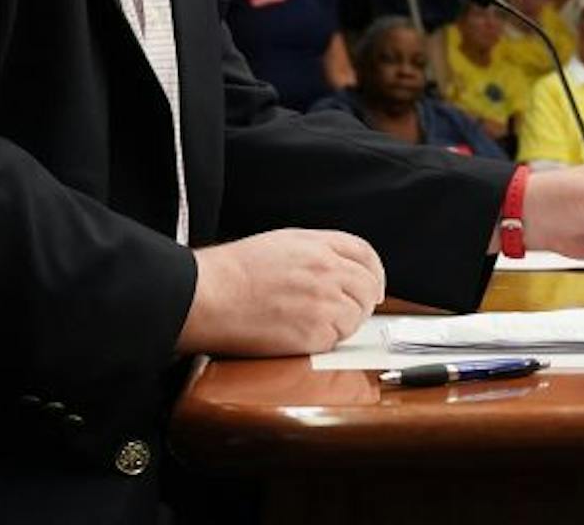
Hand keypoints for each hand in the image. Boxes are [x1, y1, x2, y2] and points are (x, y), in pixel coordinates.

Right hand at [177, 229, 385, 357]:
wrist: (209, 296)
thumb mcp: (283, 242)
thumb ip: (319, 250)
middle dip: (363, 300)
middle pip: (368, 287)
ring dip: (344, 322)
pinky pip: (337, 340)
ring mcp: (323, 302)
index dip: (374, 272)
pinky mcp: (314, 334)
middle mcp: (327, 271)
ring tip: (315, 323)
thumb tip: (344, 267)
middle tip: (347, 311)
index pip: (366, 255)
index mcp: (320, 245)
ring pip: (357, 316)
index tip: (374, 286)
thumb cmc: (235, 272)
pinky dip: (326, 341)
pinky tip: (303, 335)